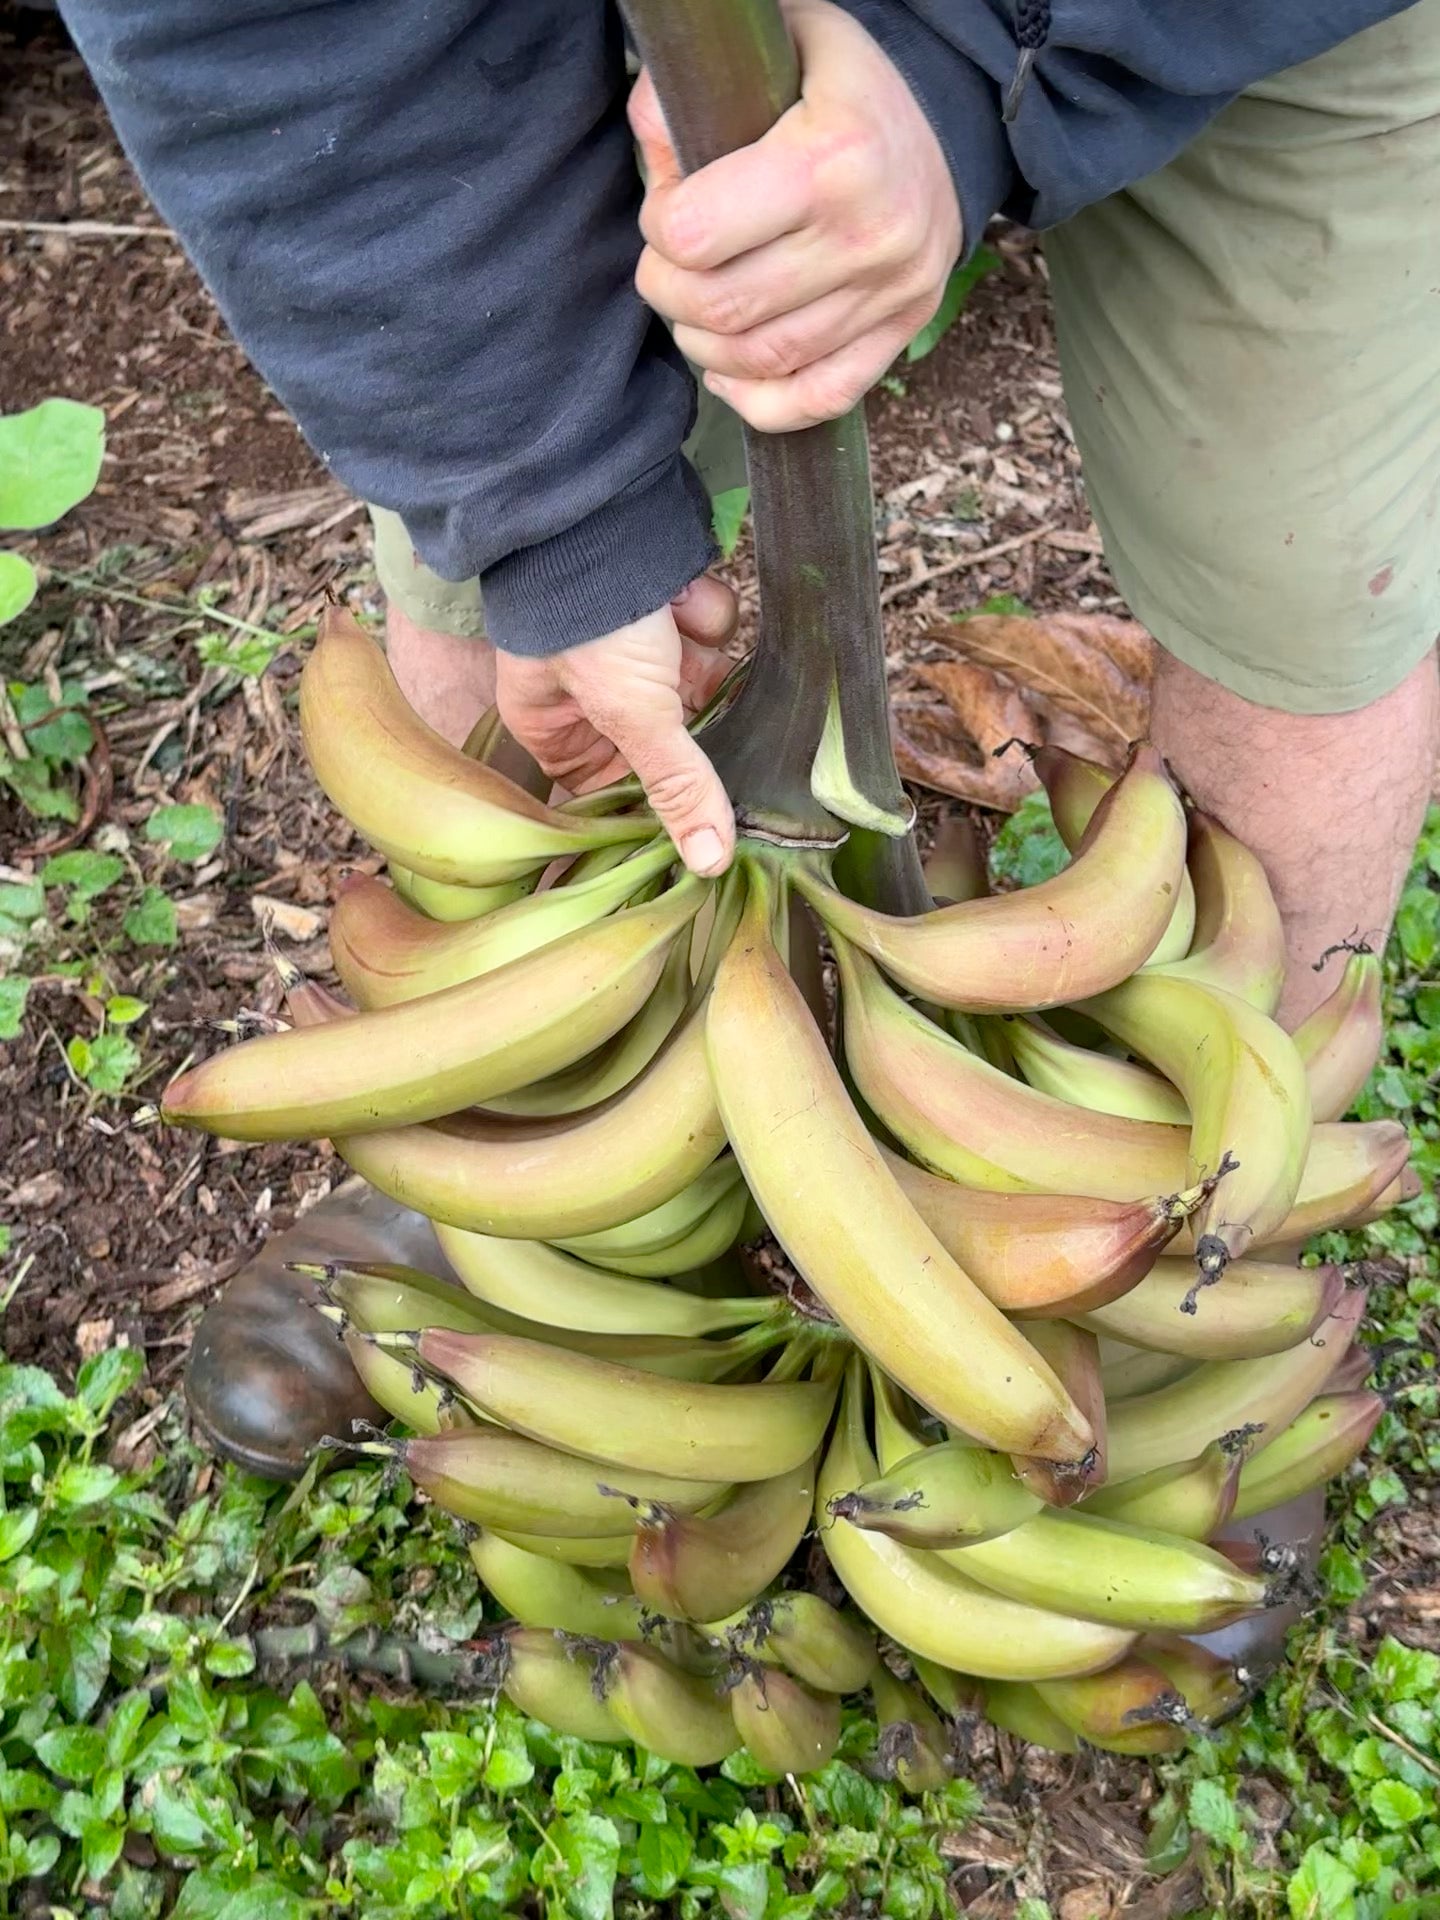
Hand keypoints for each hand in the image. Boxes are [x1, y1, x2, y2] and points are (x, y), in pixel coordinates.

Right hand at [495, 574, 738, 876]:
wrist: (598, 510)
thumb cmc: (585, 616)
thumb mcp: (632, 713)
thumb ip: (676, 787)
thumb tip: (709, 865)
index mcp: (555, 727)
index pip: (614, 787)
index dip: (657, 796)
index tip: (700, 809)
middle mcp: (593, 693)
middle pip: (670, 740)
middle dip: (690, 717)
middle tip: (699, 707)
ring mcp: (635, 649)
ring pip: (699, 683)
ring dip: (697, 655)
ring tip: (670, 626)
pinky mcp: (670, 609)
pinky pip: (710, 632)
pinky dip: (703, 612)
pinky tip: (681, 592)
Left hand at [630, 0, 960, 432]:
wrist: (950, 132)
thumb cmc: (845, 92)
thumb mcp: (786, 47)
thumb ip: (704, 80)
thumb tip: (652, 134)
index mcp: (835, 157)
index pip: (696, 235)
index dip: (657, 226)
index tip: (663, 209)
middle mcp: (869, 236)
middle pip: (722, 308)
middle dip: (668, 291)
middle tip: (668, 266)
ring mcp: (890, 296)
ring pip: (760, 361)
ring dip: (704, 344)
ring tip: (697, 307)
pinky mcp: (899, 335)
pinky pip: (817, 401)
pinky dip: (759, 399)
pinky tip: (731, 369)